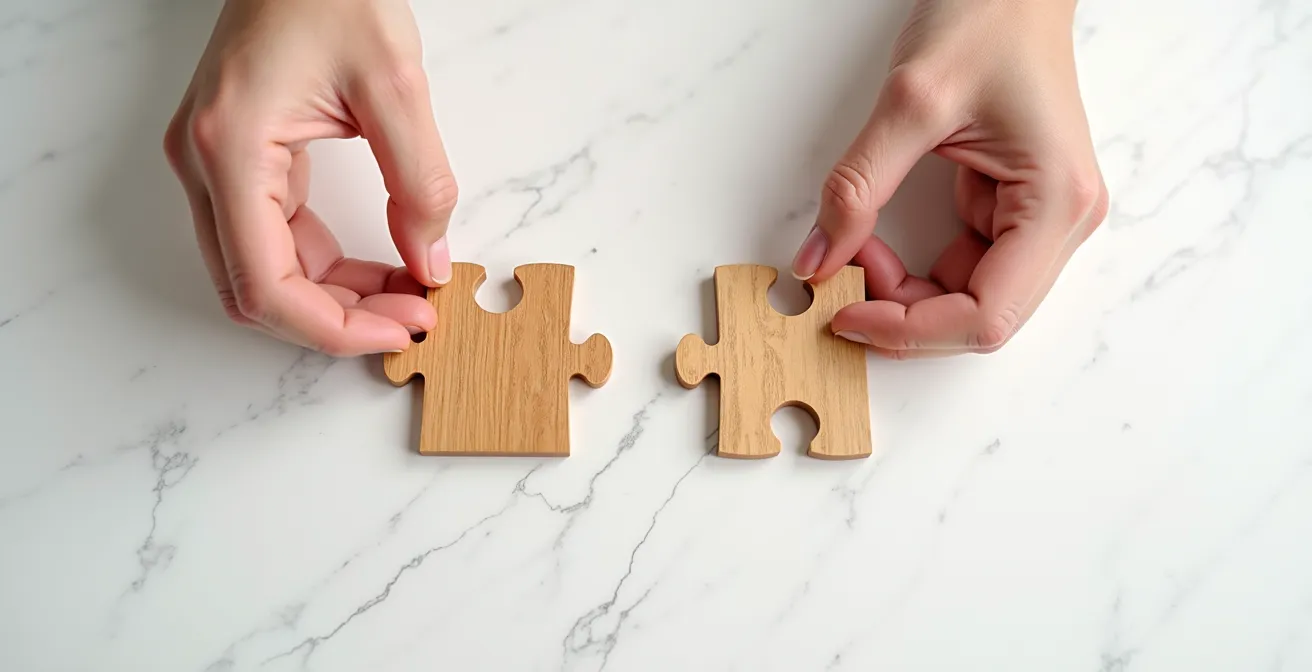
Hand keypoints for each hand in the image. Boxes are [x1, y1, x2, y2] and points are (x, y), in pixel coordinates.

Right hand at [164, 0, 454, 355]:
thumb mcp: (396, 85)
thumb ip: (420, 182)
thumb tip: (429, 263)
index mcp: (230, 148)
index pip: (267, 283)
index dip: (335, 327)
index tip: (402, 330)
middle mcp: (203, 164)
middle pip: (258, 290)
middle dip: (338, 319)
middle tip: (413, 318)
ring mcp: (213, 164)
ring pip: (264, 270)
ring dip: (334, 297)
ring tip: (408, 295)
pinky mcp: (237, 160)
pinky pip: (274, 238)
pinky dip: (326, 265)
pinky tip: (381, 267)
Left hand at [791, 0, 1108, 358]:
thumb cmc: (988, 18)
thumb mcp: (910, 102)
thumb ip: (858, 187)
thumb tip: (817, 260)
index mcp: (1057, 203)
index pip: (987, 316)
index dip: (911, 330)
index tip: (846, 315)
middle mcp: (1062, 221)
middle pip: (981, 318)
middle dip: (906, 315)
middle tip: (840, 289)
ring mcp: (1040, 218)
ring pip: (968, 298)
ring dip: (905, 295)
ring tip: (854, 255)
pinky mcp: (1012, 209)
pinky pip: (961, 266)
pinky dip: (912, 269)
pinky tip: (874, 246)